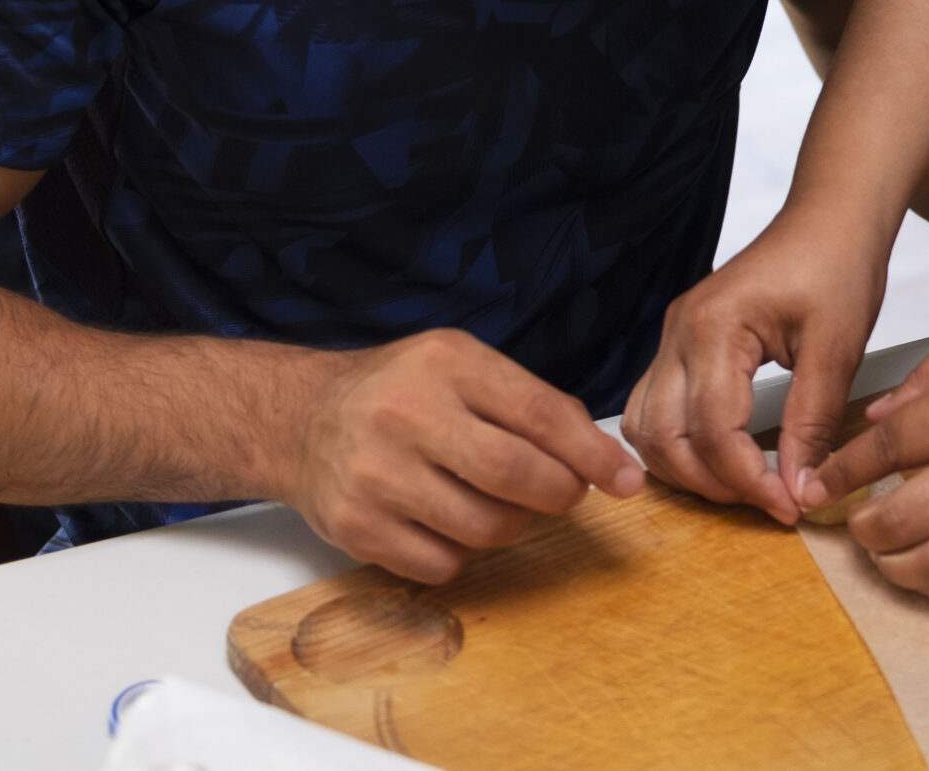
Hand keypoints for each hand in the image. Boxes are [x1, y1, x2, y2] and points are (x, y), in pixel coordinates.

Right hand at [285, 329, 642, 584]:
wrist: (300, 420)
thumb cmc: (401, 391)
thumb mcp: (462, 367)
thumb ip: (529, 403)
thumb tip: (603, 460)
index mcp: (444, 364)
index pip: (540, 415)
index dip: (593, 455)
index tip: (627, 481)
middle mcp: (406, 416)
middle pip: (517, 477)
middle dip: (559, 494)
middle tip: (564, 493)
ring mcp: (376, 476)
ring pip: (485, 529)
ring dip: (512, 524)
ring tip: (497, 500)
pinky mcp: (356, 528)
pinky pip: (443, 565)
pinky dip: (461, 552)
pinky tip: (446, 519)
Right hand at [623, 211, 887, 522]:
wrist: (829, 220)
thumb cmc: (837, 268)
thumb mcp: (837, 349)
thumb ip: (812, 424)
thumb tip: (799, 491)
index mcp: (714, 327)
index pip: (713, 429)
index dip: (748, 481)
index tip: (789, 508)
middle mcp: (678, 332)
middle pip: (664, 436)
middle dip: (712, 484)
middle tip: (768, 503)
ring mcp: (671, 337)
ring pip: (645, 428)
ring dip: (685, 470)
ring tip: (742, 487)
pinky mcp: (679, 345)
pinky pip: (653, 408)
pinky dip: (675, 444)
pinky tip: (716, 460)